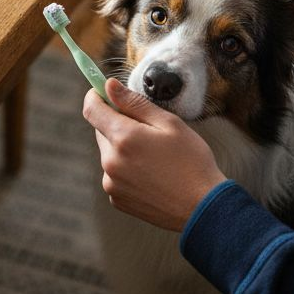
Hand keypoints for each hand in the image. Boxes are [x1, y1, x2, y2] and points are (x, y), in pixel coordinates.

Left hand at [83, 78, 227, 231]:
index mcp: (123, 138)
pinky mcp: (117, 199)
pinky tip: (151, 174)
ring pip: (109, 154)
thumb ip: (135, 103)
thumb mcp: (169, 123)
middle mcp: (110, 162)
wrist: (202, 207)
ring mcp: (112, 183)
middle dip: (118, 124)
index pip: (92, 110)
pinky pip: (114, 175)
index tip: (103, 92)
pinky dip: (126, 169)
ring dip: (123, 148)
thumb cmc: (191, 161)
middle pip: (101, 131)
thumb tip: (109, 86)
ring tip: (154, 157)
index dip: (95, 96)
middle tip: (148, 130)